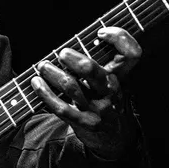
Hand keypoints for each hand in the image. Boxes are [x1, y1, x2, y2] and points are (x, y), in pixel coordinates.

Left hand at [31, 26, 141, 159]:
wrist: (114, 136)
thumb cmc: (106, 98)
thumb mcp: (113, 78)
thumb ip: (105, 58)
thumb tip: (84, 38)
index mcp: (120, 76)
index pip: (131, 53)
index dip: (119, 38)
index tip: (100, 32)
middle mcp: (111, 91)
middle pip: (91, 69)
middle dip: (71, 58)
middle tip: (61, 54)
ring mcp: (97, 108)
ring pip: (70, 86)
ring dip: (51, 73)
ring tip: (43, 66)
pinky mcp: (83, 122)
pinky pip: (60, 107)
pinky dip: (45, 93)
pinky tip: (36, 83)